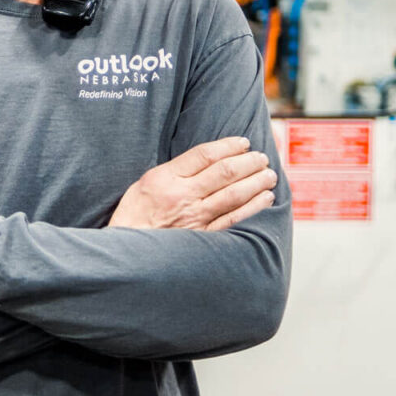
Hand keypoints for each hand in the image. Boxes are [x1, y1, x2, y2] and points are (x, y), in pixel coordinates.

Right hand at [108, 137, 276, 231]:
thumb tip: (206, 158)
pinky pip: (234, 219)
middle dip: (249, 161)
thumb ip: (174, 171)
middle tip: (262, 157)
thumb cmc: (135, 216)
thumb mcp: (145, 183)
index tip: (243, 142)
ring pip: (234, 194)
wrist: (127, 253)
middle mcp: (183, 196)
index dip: (229, 146)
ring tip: (269, 174)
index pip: (205, 155)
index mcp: (166, 178)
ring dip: (256, 182)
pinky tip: (265, 198)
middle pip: (224, 172)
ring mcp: (195, 218)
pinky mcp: (204, 237)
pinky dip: (254, 207)